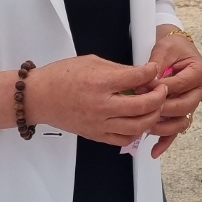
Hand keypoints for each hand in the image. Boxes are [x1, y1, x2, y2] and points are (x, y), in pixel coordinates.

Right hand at [24, 55, 167, 146]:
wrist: (39, 97)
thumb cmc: (61, 76)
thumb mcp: (91, 62)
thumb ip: (118, 69)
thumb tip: (141, 74)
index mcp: (100, 82)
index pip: (136, 77)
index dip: (151, 72)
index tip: (154, 69)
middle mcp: (101, 105)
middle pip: (143, 106)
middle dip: (159, 96)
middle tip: (162, 89)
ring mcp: (99, 123)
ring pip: (137, 126)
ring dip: (152, 116)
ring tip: (155, 107)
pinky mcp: (95, 135)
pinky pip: (123, 139)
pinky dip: (136, 132)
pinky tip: (139, 122)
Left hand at [146, 28, 201, 158]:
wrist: (175, 48)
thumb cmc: (172, 46)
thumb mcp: (164, 48)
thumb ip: (156, 65)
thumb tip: (146, 84)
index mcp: (200, 73)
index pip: (179, 85)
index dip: (160, 89)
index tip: (141, 89)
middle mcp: (200, 90)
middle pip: (183, 106)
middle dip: (161, 109)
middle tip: (142, 108)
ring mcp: (193, 103)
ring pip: (180, 121)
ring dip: (163, 126)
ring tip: (145, 126)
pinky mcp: (183, 112)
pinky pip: (176, 129)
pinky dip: (166, 141)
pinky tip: (154, 151)